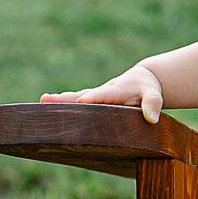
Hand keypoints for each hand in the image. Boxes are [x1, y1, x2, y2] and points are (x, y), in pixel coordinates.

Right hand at [40, 62, 164, 123]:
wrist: (144, 79)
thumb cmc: (149, 89)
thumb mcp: (155, 95)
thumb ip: (153, 105)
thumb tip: (152, 119)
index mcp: (117, 91)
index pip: (104, 95)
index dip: (93, 98)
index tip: (81, 101)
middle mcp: (102, 92)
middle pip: (82, 95)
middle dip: (66, 98)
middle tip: (46, 99)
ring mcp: (95, 96)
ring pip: (76, 98)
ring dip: (60, 101)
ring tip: (42, 101)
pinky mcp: (92, 101)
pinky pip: (76, 103)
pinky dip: (63, 106)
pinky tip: (46, 111)